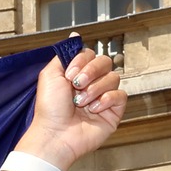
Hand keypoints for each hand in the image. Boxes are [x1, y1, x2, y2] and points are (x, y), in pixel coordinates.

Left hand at [16, 44, 125, 170]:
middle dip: (91, 72)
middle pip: (106, 62)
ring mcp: (103, 97)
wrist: (55, 135)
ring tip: (81, 102)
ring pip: (114, 77)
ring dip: (95, 89)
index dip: (83, 61)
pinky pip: (120, 94)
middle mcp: (91, 84)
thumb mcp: (50, 75)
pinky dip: (107, 99)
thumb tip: (75, 35)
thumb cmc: (49, 109)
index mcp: (77, 75)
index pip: (91, 55)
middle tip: (76, 85)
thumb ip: (64, 55)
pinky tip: (94, 108)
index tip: (70, 74)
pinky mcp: (113, 110)